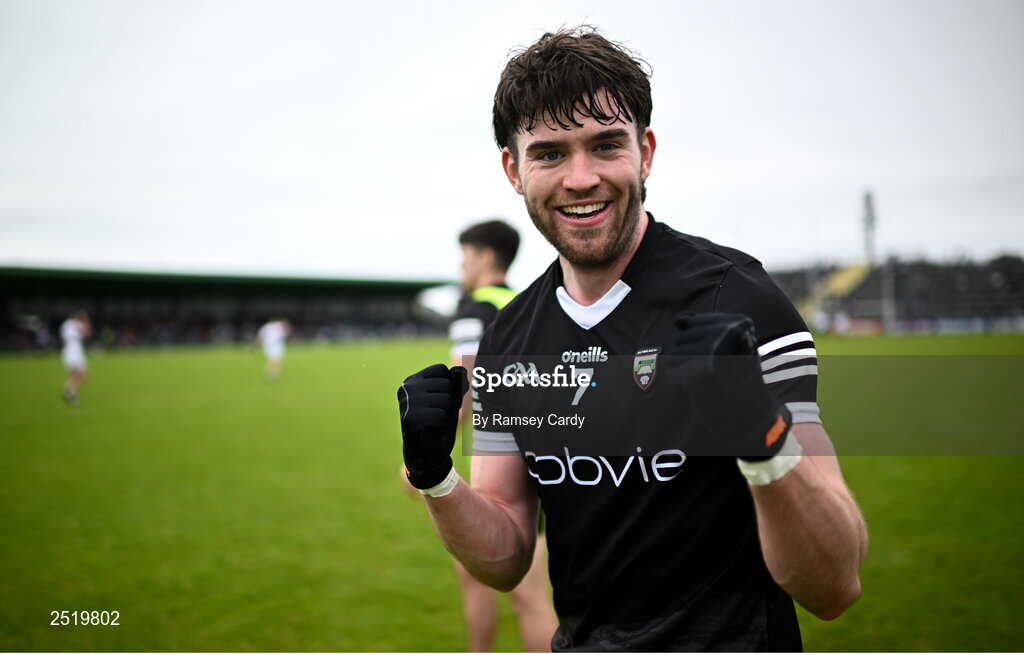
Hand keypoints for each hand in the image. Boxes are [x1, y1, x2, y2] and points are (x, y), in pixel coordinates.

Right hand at [398, 364, 467, 487]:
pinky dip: (443, 427)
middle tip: (437, 417)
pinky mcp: (411, 418)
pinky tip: (432, 432)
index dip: (449, 388)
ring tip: (434, 424)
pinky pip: (443, 416)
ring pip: (447, 400)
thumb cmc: (439, 425)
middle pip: (447, 385)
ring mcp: (407, 402)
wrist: (427, 456)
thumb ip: (455, 384)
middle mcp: (407, 388)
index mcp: (413, 380)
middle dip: (449, 403)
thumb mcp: (450, 401)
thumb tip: (460, 369)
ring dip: (447, 416)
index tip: (438, 403)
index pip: (442, 370)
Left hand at [671, 313, 790, 460]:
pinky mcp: (700, 378)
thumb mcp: (727, 344)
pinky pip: (672, 379)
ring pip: (673, 358)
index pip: (692, 323)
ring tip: (708, 382)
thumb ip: (702, 326)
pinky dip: (680, 390)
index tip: (720, 357)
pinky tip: (700, 394)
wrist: (751, 414)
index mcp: (736, 323)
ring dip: (684, 374)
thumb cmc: (737, 376)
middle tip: (715, 373)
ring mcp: (713, 355)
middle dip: (690, 358)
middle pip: (681, 340)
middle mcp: (726, 334)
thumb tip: (678, 319)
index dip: (699, 343)